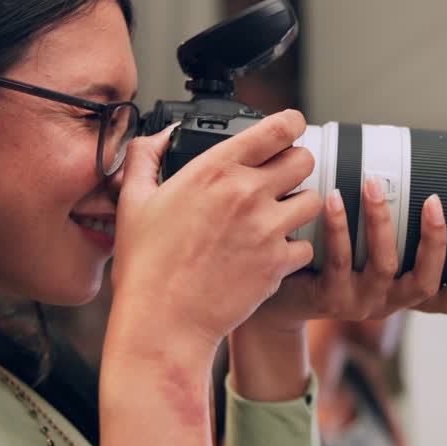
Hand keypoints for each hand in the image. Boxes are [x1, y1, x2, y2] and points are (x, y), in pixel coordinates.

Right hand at [107, 110, 322, 351]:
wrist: (162, 322)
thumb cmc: (145, 265)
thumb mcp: (133, 200)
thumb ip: (145, 156)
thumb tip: (163, 135)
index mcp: (214, 169)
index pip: (277, 128)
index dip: (290, 123)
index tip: (289, 129)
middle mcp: (246, 193)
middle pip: (304, 159)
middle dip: (295, 166)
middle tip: (280, 180)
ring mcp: (266, 229)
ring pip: (313, 200)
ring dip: (299, 205)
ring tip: (277, 217)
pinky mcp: (278, 263)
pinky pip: (307, 245)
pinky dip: (294, 249)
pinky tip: (270, 253)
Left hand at [249, 176, 446, 332]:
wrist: (276, 295)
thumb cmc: (324, 264)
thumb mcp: (360, 254)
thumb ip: (383, 229)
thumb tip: (393, 165)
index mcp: (399, 292)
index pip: (442, 300)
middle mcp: (385, 302)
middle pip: (423, 282)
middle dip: (434, 242)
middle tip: (433, 202)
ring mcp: (357, 303)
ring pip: (383, 266)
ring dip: (382, 222)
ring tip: (373, 185)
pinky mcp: (326, 298)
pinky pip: (338, 261)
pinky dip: (340, 227)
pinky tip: (333, 200)